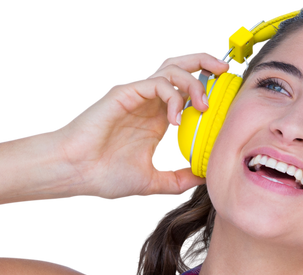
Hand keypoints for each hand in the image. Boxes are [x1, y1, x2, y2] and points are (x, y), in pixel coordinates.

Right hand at [48, 50, 233, 201]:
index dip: (209, 88)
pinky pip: (156, 82)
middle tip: (227, 73)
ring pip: (173, 67)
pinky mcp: (125, 92)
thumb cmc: (103, 175)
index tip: (228, 100)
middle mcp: (149, 101)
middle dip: (207, 63)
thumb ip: (179, 180)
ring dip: (194, 82)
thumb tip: (206, 179)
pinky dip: (173, 96)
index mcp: (156, 117)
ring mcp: (137, 94)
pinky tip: (175, 119)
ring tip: (203, 106)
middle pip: (182, 65)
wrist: (74, 173)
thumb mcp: (153, 183)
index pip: (187, 90)